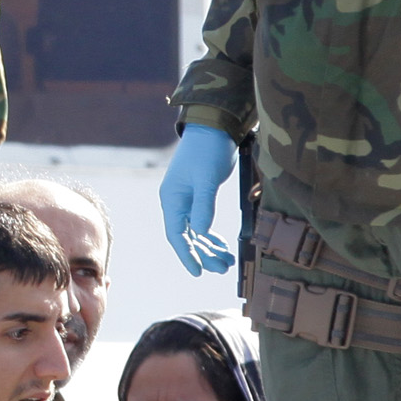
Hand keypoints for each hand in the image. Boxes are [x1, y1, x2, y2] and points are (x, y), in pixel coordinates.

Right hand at [160, 125, 237, 276]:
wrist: (213, 128)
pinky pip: (203, 223)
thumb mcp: (206, 179)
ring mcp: (188, 201)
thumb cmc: (207, 151)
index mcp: (173, 199)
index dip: (187, 255)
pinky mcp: (199, 197)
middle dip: (204, 255)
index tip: (198, 272)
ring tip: (227, 262)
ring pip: (196, 233)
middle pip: (188, 237)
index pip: (176, 235)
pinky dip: (212, 236)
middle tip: (223, 269)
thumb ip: (203, 206)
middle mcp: (177, 203)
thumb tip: (202, 232)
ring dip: (210, 248)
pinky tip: (223, 246)